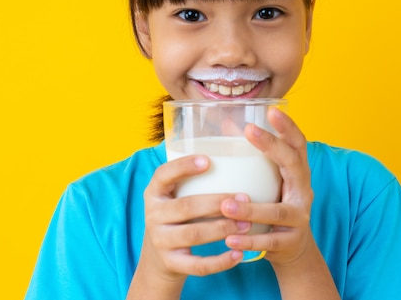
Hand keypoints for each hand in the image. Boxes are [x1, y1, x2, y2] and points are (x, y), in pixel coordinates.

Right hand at [137, 155, 246, 282]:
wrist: (158, 260)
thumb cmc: (178, 217)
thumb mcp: (175, 196)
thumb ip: (194, 178)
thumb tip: (230, 135)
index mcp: (154, 192)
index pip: (163, 175)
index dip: (184, 167)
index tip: (208, 161)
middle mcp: (153, 215)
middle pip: (186, 206)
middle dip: (217, 202)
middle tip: (245, 198)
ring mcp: (161, 241)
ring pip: (194, 234)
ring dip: (223, 228)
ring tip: (247, 224)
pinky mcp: (171, 264)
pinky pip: (197, 265)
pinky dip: (220, 261)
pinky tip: (239, 254)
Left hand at [220, 107, 313, 266]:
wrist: (294, 249)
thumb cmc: (276, 204)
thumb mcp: (268, 180)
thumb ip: (251, 155)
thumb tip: (226, 121)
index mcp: (297, 173)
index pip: (298, 144)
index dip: (288, 127)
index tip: (272, 110)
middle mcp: (303, 192)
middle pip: (293, 165)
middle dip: (272, 146)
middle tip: (249, 131)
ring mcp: (299, 218)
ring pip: (277, 212)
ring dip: (251, 209)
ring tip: (225, 205)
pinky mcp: (291, 243)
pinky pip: (270, 242)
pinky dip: (249, 241)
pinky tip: (229, 239)